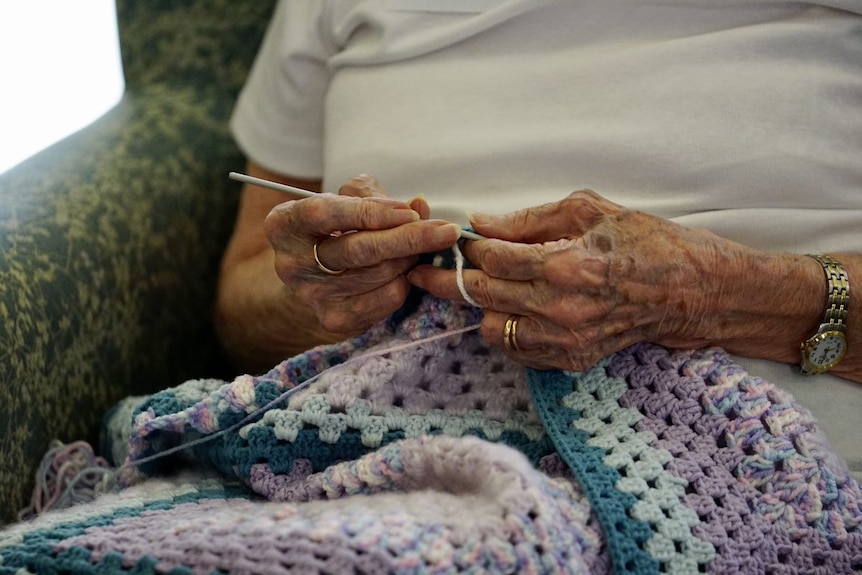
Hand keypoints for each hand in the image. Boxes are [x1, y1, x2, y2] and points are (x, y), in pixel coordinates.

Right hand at [264, 175, 462, 335]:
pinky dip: (405, 280)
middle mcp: (291, 263)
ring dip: (410, 258)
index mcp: (284, 224)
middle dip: (408, 239)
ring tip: (419, 245)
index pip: (327, 214)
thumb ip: (375, 196)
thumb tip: (418, 205)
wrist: (313, 276)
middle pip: (358, 250)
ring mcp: (312, 296)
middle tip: (446, 231)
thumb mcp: (344, 199)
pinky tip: (405, 269)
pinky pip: (386, 298)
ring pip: (379, 274)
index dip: (372, 212)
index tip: (412, 211)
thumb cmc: (335, 226)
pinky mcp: (335, 319)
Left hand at [408, 189, 758, 370]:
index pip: (490, 258)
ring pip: (490, 329)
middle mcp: (560, 308)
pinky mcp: (571, 359)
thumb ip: (528, 219)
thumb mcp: (588, 210)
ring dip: (480, 307)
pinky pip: (515, 350)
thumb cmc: (643, 241)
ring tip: (482, 288)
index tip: (450, 240)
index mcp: (564, 264)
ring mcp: (565, 340)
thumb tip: (481, 222)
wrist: (689, 291)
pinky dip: (505, 330)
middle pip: (480, 295)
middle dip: (447, 279)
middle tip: (426, 268)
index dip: (465, 246)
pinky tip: (513, 309)